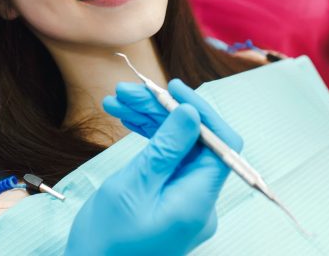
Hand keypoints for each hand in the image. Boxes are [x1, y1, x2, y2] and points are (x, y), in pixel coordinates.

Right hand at [65, 99, 241, 255]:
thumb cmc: (107, 241)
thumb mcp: (133, 187)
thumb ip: (166, 149)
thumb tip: (192, 112)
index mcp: (199, 199)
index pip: (220, 143)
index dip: (200, 110)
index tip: (172, 88)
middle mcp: (199, 199)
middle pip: (193, 140)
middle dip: (161, 111)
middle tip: (126, 92)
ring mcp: (185, 201)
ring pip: (176, 147)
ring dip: (149, 120)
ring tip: (117, 101)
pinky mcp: (170, 200)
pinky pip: (166, 161)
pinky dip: (147, 139)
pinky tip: (125, 120)